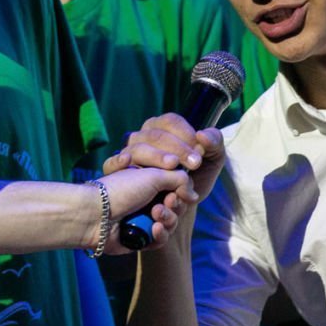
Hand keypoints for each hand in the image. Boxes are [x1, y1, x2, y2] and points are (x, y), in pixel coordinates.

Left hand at [95, 160, 198, 252]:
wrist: (96, 214)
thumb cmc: (123, 189)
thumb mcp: (154, 175)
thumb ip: (179, 179)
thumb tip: (193, 194)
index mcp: (149, 181)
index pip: (177, 187)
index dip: (182, 191)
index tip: (181, 191)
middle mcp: (147, 199)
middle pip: (177, 206)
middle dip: (175, 205)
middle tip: (167, 202)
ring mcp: (143, 219)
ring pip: (171, 223)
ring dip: (168, 218)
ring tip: (155, 214)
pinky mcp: (141, 238)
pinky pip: (161, 239)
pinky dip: (160, 234)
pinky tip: (154, 229)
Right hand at [104, 114, 227, 201]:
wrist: (181, 202)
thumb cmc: (196, 175)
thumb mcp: (213, 159)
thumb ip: (214, 143)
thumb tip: (202, 136)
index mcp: (162, 126)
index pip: (171, 122)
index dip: (185, 135)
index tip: (199, 154)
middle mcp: (143, 135)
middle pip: (155, 135)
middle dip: (176, 149)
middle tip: (193, 164)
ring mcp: (128, 151)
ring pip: (136, 148)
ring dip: (155, 157)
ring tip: (171, 167)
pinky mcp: (116, 170)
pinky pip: (111, 163)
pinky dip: (117, 162)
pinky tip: (127, 162)